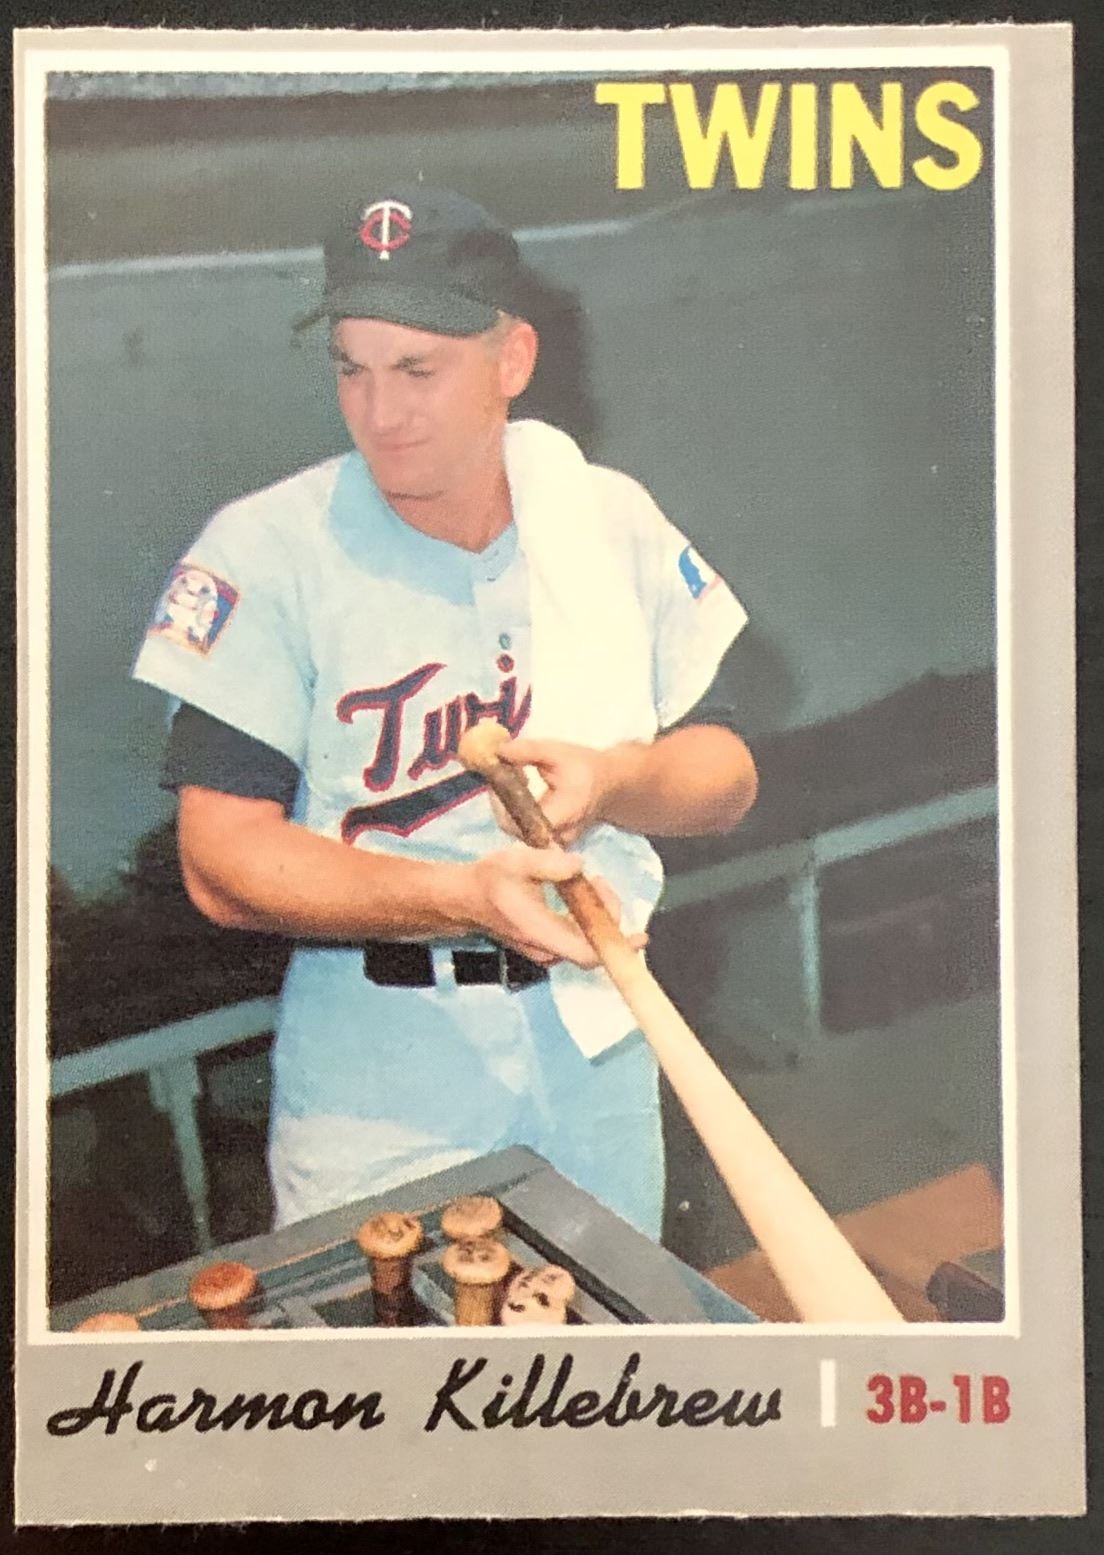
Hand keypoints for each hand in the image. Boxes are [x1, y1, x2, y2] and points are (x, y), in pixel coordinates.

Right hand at [464, 845, 645, 968]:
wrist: (464, 898)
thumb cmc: (490, 880)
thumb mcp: (517, 861)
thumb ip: (549, 863)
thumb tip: (580, 866)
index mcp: (541, 933)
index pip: (588, 953)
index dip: (617, 947)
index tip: (641, 935)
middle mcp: (545, 950)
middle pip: (592, 947)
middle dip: (606, 917)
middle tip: (599, 882)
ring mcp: (544, 951)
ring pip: (584, 943)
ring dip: (596, 917)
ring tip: (591, 884)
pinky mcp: (543, 946)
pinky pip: (575, 940)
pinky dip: (586, 921)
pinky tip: (582, 896)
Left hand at [493, 737, 610, 845]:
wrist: (608, 784)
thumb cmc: (584, 766)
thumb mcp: (558, 751)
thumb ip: (529, 751)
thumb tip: (497, 752)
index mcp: (565, 813)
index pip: (522, 823)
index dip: (502, 804)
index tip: (500, 779)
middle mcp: (560, 835)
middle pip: (516, 829)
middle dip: (504, 802)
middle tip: (508, 775)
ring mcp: (555, 843)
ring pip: (519, 831)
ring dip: (510, 806)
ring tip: (518, 780)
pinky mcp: (551, 843)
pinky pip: (526, 831)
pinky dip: (519, 812)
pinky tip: (523, 792)